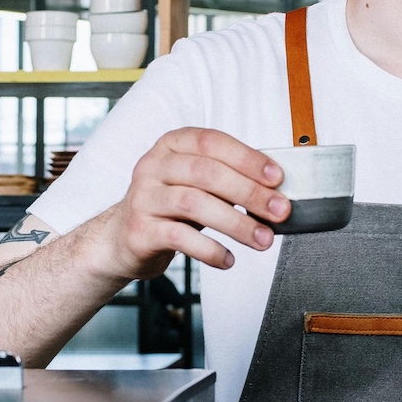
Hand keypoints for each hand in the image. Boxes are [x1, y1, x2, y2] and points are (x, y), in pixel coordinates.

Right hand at [93, 127, 288, 277]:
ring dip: (236, 223)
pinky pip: (179, 237)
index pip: (212, 142)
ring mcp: (143, 197)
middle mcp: (153, 166)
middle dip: (249, 192)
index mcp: (172, 145)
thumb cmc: (169, 208)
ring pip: (194, 203)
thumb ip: (227, 180)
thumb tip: (274, 192)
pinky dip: (209, 249)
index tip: (277, 177)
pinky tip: (228, 259)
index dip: (247, 158)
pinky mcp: (140, 230)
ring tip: (262, 239)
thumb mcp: (195, 184)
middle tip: (279, 211)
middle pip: (206, 172)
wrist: (122, 239)